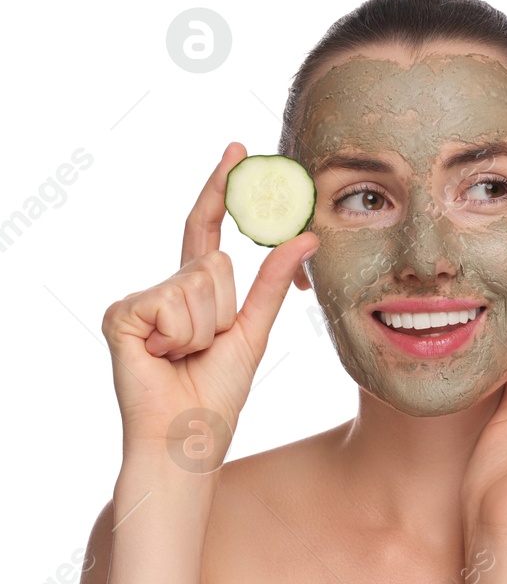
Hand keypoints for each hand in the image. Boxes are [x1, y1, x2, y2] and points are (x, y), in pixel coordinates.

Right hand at [101, 142, 318, 462]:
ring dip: (205, 327)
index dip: (221, 188)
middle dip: (225, 308)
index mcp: (195, 290)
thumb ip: (275, 281)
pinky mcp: (121, 315)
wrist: (188, 436)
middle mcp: (164, 287)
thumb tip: (307, 234)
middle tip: (208, 347)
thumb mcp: (255, 330)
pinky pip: (172, 302)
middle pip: (215, 261)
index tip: (237, 146)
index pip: (208, 228)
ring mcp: (140, 299)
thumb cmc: (218, 393)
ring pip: (198, 281)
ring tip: (186, 356)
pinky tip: (164, 357)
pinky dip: (181, 335)